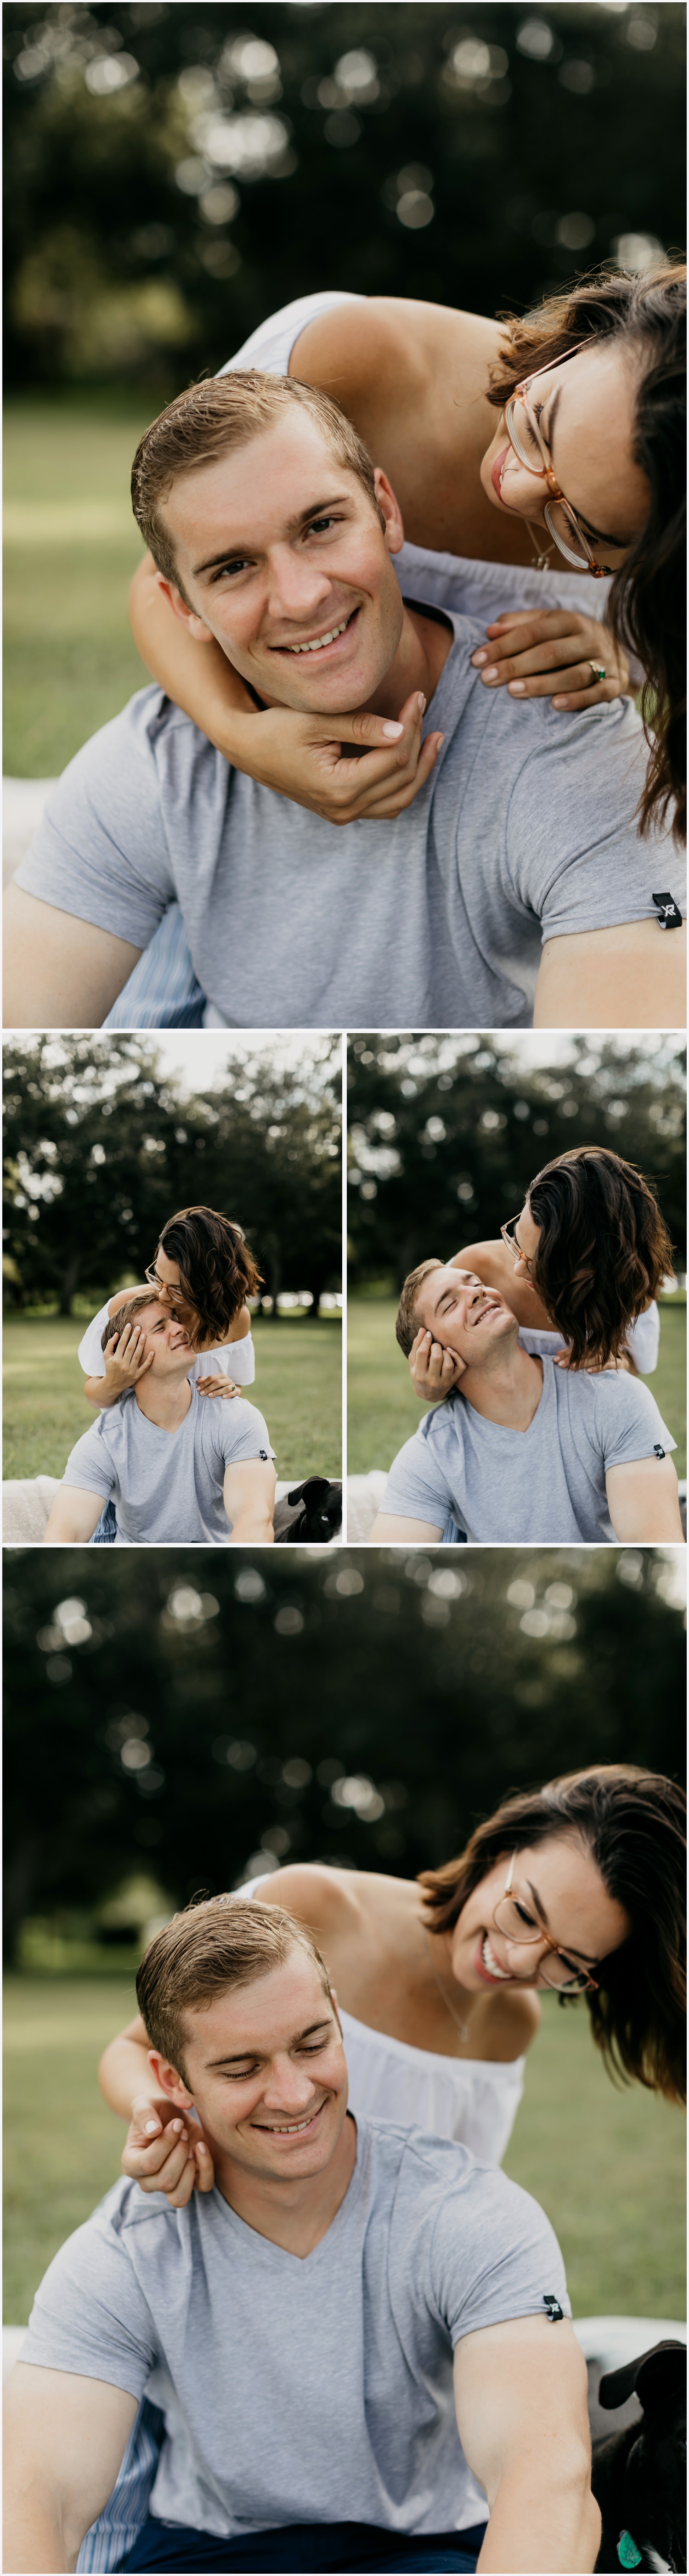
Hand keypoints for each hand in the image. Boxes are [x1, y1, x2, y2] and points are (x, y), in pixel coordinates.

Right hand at [101, 1322, 153, 1396]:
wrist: (112, 1384)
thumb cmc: (110, 1367)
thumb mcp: (106, 1356)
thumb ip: (110, 1344)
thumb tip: (117, 1333)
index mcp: (115, 1359)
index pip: (122, 1343)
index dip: (126, 1333)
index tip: (129, 1325)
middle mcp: (123, 1365)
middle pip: (130, 1348)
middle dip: (135, 1337)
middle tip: (139, 1327)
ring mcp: (131, 1371)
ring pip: (138, 1355)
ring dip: (141, 1345)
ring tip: (144, 1335)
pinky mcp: (137, 1376)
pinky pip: (144, 1367)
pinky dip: (149, 1360)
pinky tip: (152, 1352)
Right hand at [121, 2094, 214, 2204]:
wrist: (171, 2115)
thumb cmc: (155, 2111)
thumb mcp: (145, 2104)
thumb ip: (144, 2113)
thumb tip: (153, 2131)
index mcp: (131, 2164)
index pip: (148, 2164)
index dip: (166, 2143)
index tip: (176, 2123)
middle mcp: (147, 2181)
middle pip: (165, 2181)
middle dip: (179, 2152)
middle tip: (183, 2131)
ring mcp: (168, 2186)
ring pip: (179, 2196)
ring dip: (190, 2168)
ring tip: (191, 2145)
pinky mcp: (191, 2183)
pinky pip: (203, 2186)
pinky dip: (206, 2168)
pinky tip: (202, 2146)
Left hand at [196, 1375, 239, 1397]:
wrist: (232, 1392)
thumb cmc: (219, 1388)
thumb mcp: (212, 1383)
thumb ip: (205, 1381)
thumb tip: (198, 1380)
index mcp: (221, 1376)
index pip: (211, 1378)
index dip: (204, 1383)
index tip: (197, 1389)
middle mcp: (227, 1379)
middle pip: (218, 1382)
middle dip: (209, 1388)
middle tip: (201, 1394)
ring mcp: (233, 1385)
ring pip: (226, 1387)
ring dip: (217, 1392)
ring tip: (210, 1396)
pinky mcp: (237, 1391)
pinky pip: (234, 1392)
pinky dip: (229, 1395)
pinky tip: (223, 1397)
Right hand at [230, 692, 443, 824]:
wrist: (248, 751)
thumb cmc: (277, 730)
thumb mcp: (316, 721)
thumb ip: (359, 726)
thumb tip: (400, 728)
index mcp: (338, 787)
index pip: (393, 757)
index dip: (411, 724)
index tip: (417, 695)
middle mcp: (344, 809)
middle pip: (402, 777)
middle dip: (418, 739)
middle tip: (423, 706)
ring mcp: (344, 815)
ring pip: (401, 798)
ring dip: (420, 768)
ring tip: (434, 737)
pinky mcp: (343, 812)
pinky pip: (386, 806)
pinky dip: (404, 784)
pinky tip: (413, 760)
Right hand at [409, 1326, 466, 1401]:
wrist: (429, 1394)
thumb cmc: (420, 1373)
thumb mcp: (413, 1362)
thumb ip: (416, 1346)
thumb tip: (423, 1330)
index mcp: (419, 1374)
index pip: (422, 1353)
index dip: (425, 1340)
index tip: (428, 1334)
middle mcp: (432, 1380)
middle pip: (437, 1357)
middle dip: (436, 1346)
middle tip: (435, 1345)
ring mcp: (445, 1381)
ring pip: (449, 1363)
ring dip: (446, 1352)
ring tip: (441, 1351)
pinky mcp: (454, 1380)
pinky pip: (461, 1366)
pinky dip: (457, 1356)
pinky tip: (450, 1352)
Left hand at [471, 610, 629, 711]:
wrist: (619, 654)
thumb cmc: (570, 640)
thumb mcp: (548, 625)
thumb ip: (519, 625)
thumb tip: (490, 629)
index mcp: (569, 620)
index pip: (533, 631)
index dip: (503, 645)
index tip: (477, 660)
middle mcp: (589, 638)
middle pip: (550, 652)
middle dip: (516, 665)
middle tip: (487, 679)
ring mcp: (605, 662)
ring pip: (573, 674)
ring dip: (542, 684)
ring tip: (513, 692)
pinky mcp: (617, 684)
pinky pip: (598, 693)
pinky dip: (578, 700)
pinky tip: (555, 705)